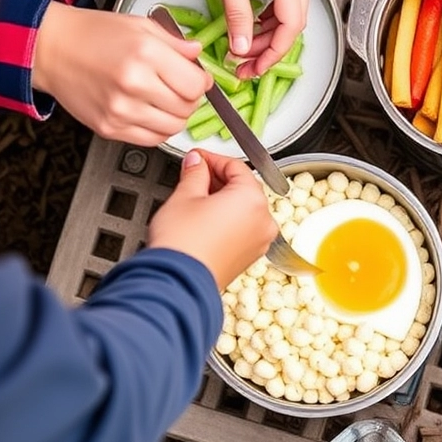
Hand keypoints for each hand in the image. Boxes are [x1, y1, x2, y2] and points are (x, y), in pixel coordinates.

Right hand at [32, 2, 213, 145]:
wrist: (51, 49)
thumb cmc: (92, 34)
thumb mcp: (140, 26)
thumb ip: (175, 43)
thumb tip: (199, 54)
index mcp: (145, 54)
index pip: (196, 85)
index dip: (201, 83)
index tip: (196, 79)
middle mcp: (133, 84)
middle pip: (187, 108)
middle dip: (190, 99)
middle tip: (179, 88)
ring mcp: (120, 110)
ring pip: (173, 127)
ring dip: (176, 116)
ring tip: (164, 100)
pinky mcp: (109, 128)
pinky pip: (151, 139)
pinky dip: (158, 129)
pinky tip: (150, 112)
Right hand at [148, 150, 276, 288]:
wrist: (177, 283)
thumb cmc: (182, 245)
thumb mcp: (184, 196)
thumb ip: (194, 173)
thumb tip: (197, 162)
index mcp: (252, 200)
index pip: (236, 167)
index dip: (212, 158)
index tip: (197, 157)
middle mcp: (263, 220)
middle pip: (244, 187)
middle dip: (218, 178)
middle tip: (194, 174)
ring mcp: (259, 240)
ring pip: (244, 208)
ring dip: (223, 198)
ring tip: (196, 196)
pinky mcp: (249, 255)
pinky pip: (243, 227)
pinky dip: (228, 218)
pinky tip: (205, 217)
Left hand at [199, 0, 310, 78]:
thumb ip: (236, 14)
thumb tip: (242, 45)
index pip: (290, 29)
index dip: (273, 54)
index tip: (254, 68)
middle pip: (293, 25)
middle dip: (269, 48)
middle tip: (245, 63)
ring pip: (290, 13)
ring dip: (270, 33)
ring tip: (246, 46)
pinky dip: (271, 16)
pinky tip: (254, 23)